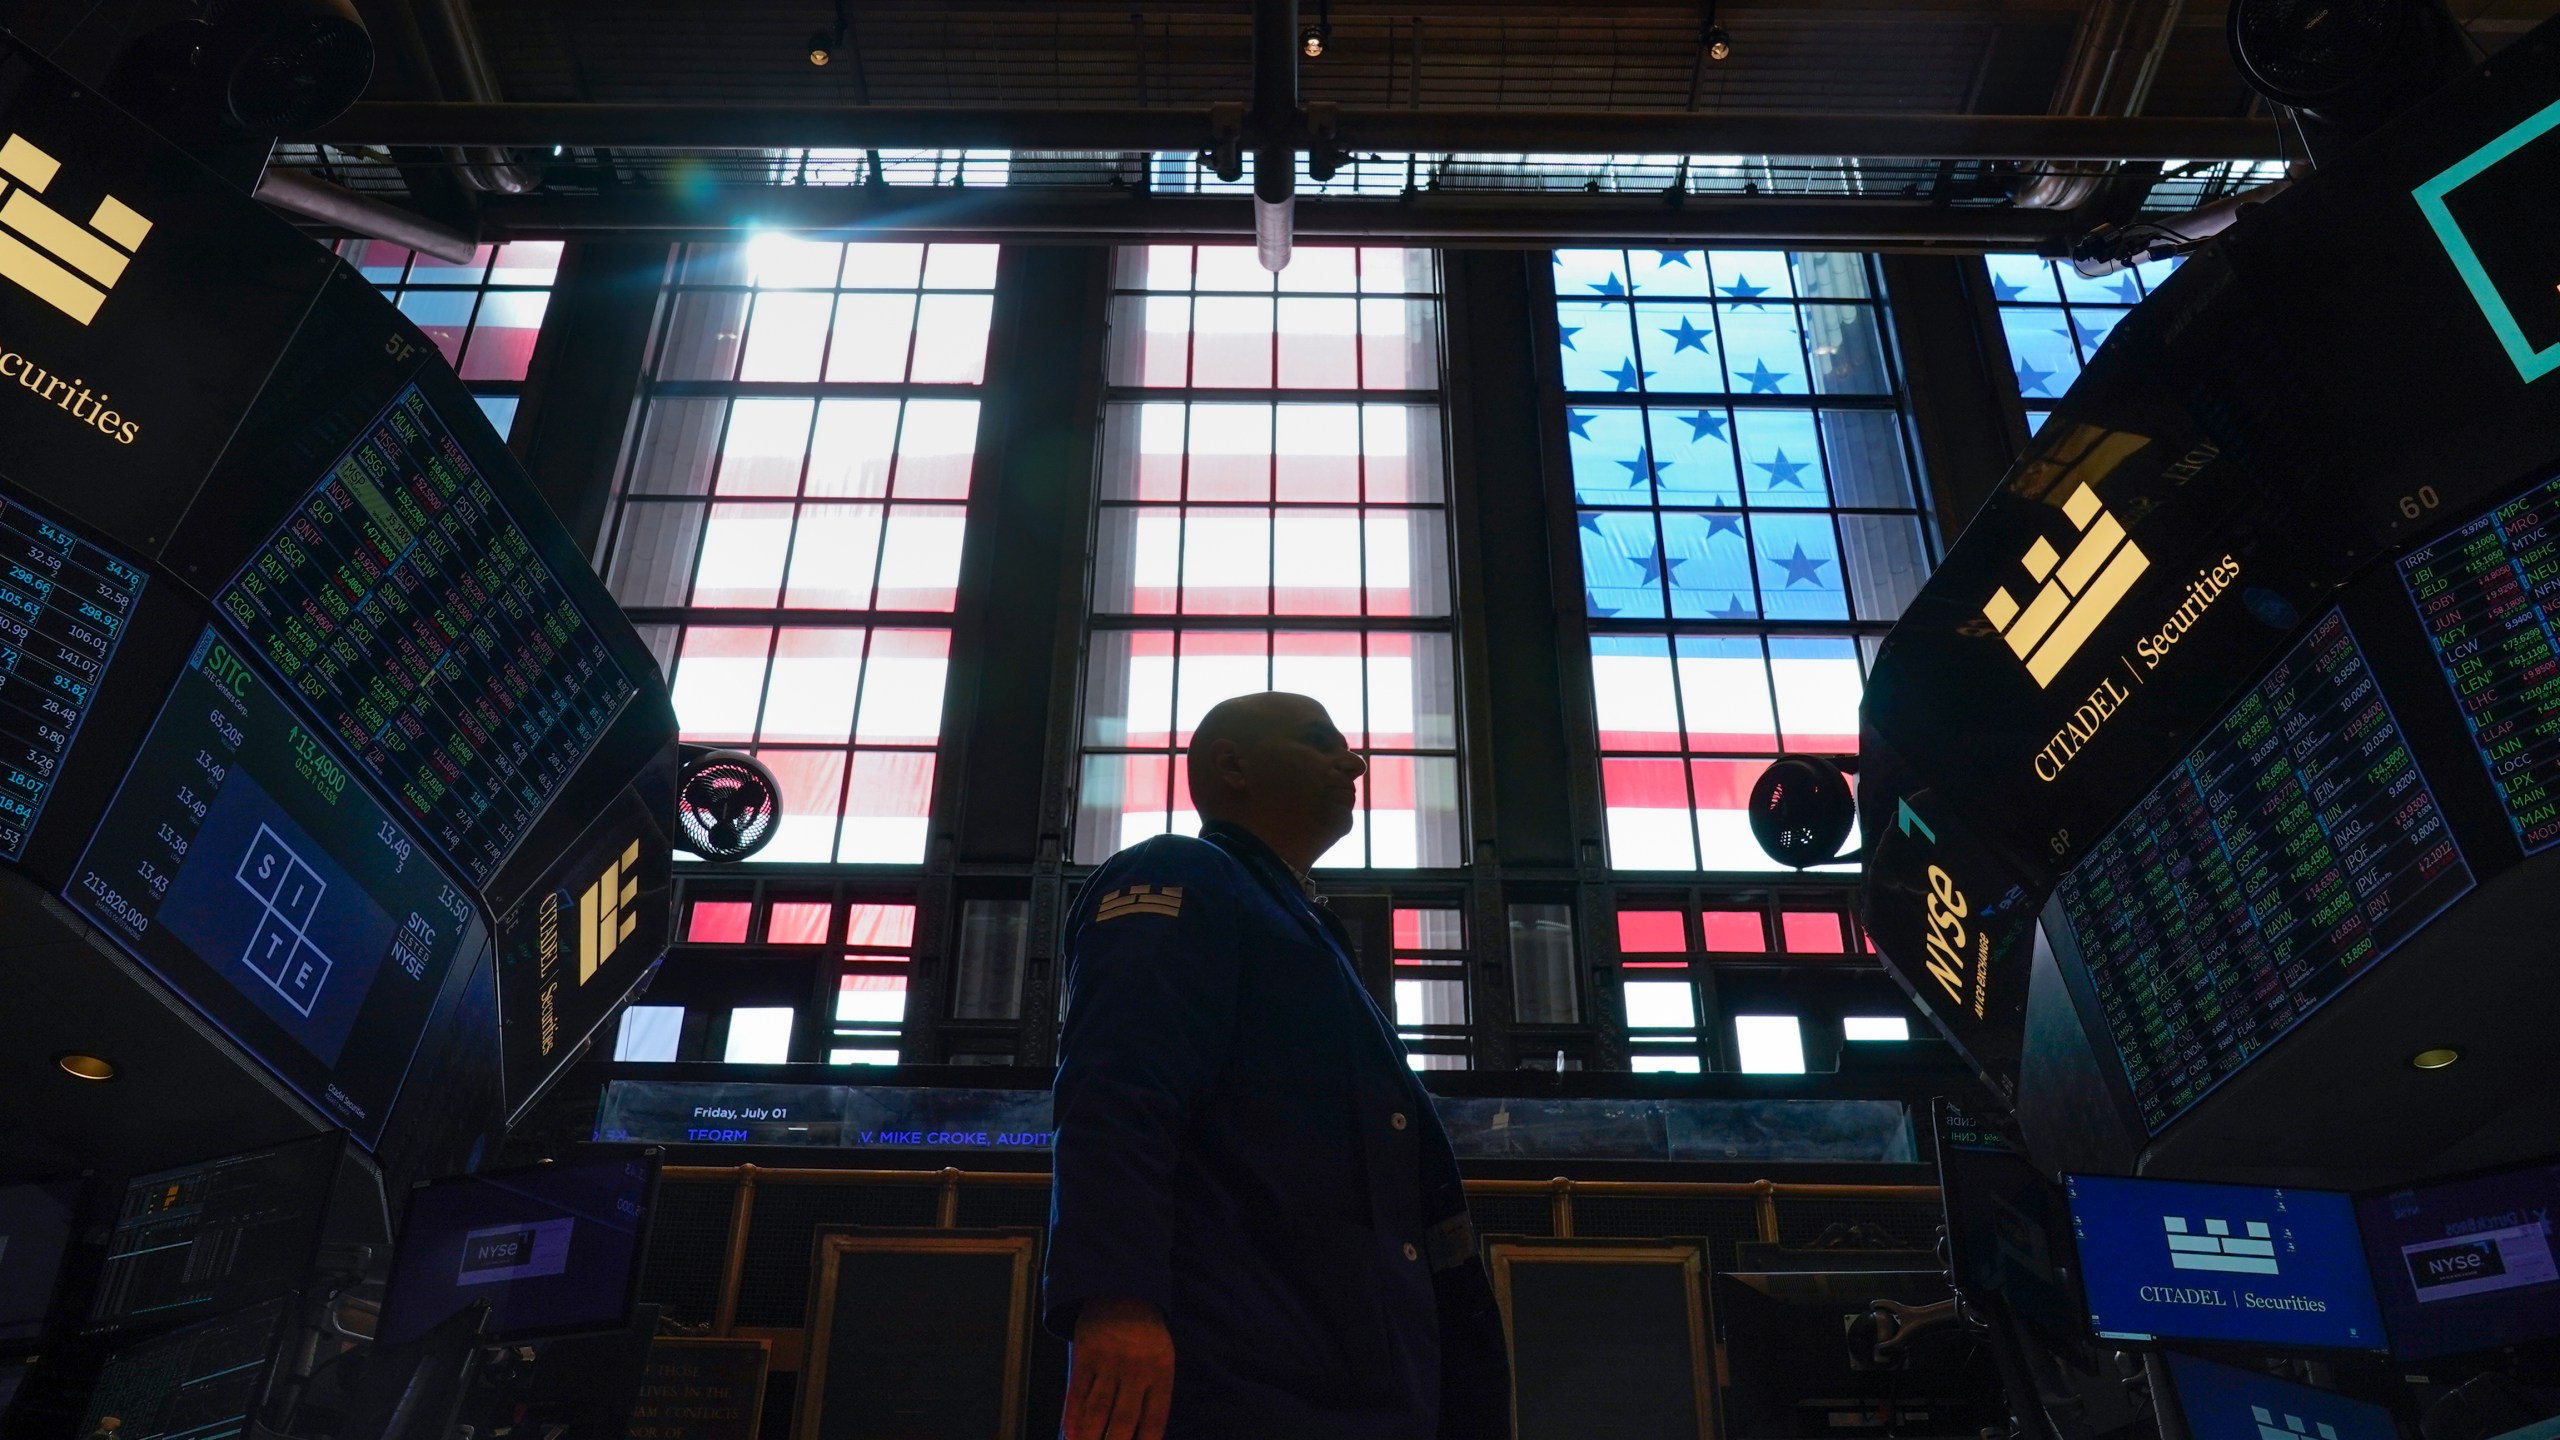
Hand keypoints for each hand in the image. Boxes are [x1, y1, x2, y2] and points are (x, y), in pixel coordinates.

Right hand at [1065, 1296, 1173, 1439]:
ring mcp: (1109, 1361)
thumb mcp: (1161, 1360)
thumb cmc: (1145, 1336)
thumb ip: (1153, 1396)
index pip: (1155, 1422)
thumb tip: (1142, 1438)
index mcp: (1161, 1373)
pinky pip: (1076, 1393)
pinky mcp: (1085, 1354)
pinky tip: (1070, 1436)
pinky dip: (1072, 1418)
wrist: (1122, 1292)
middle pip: (1124, 1421)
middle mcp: (1136, 1369)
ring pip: (1097, 1411)